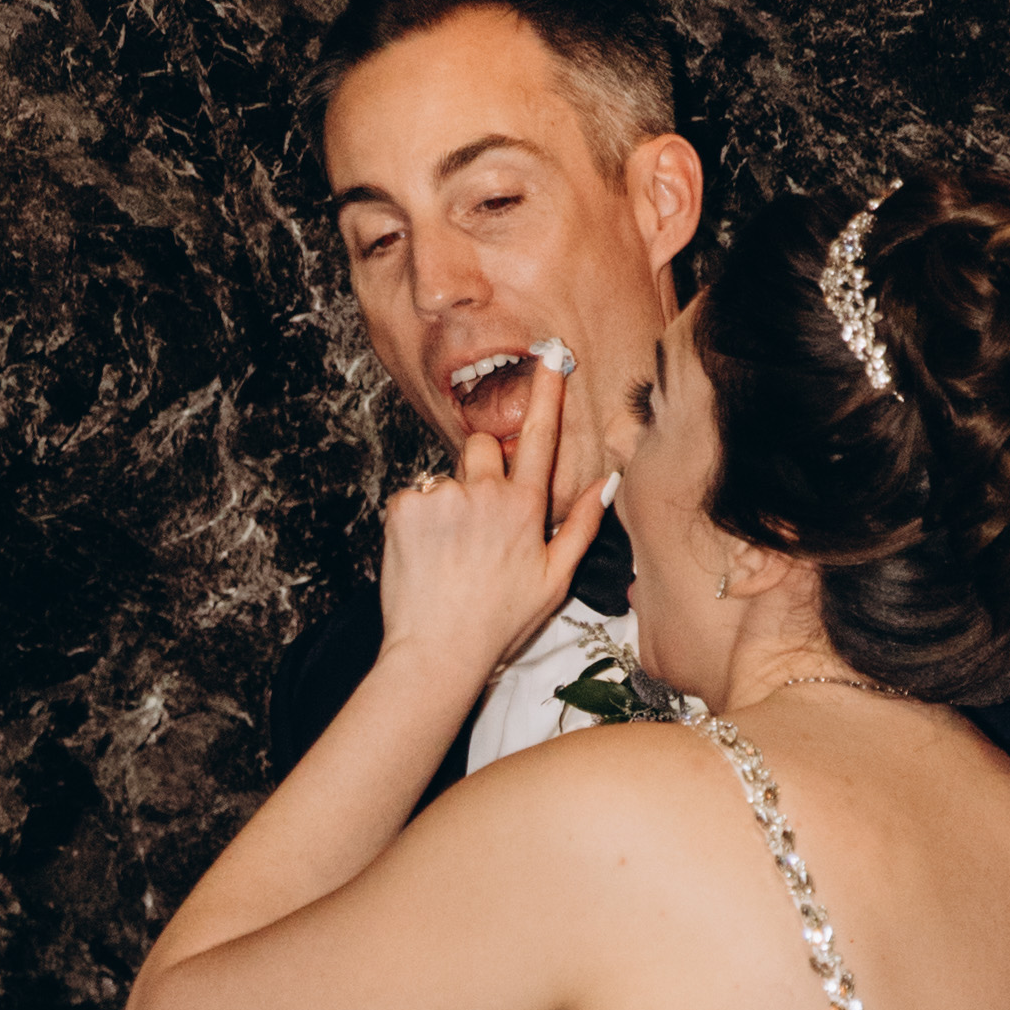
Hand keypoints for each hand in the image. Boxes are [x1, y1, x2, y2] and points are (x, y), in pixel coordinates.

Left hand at [373, 352, 603, 698]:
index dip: (547, 394)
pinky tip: (425, 556)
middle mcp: (485, 493)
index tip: (551, 357)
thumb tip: (605, 483)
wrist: (438, 652)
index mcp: (524, 508)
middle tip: (476, 525)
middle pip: (482, 449)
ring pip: (445, 478)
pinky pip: (413, 497)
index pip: (541, 437)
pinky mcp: (405, 507)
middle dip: (480, 472)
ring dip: (447, 504)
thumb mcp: (554, 579)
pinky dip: (416, 521)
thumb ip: (580, 525)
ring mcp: (443, 498)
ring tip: (448, 554)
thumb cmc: (499, 622)